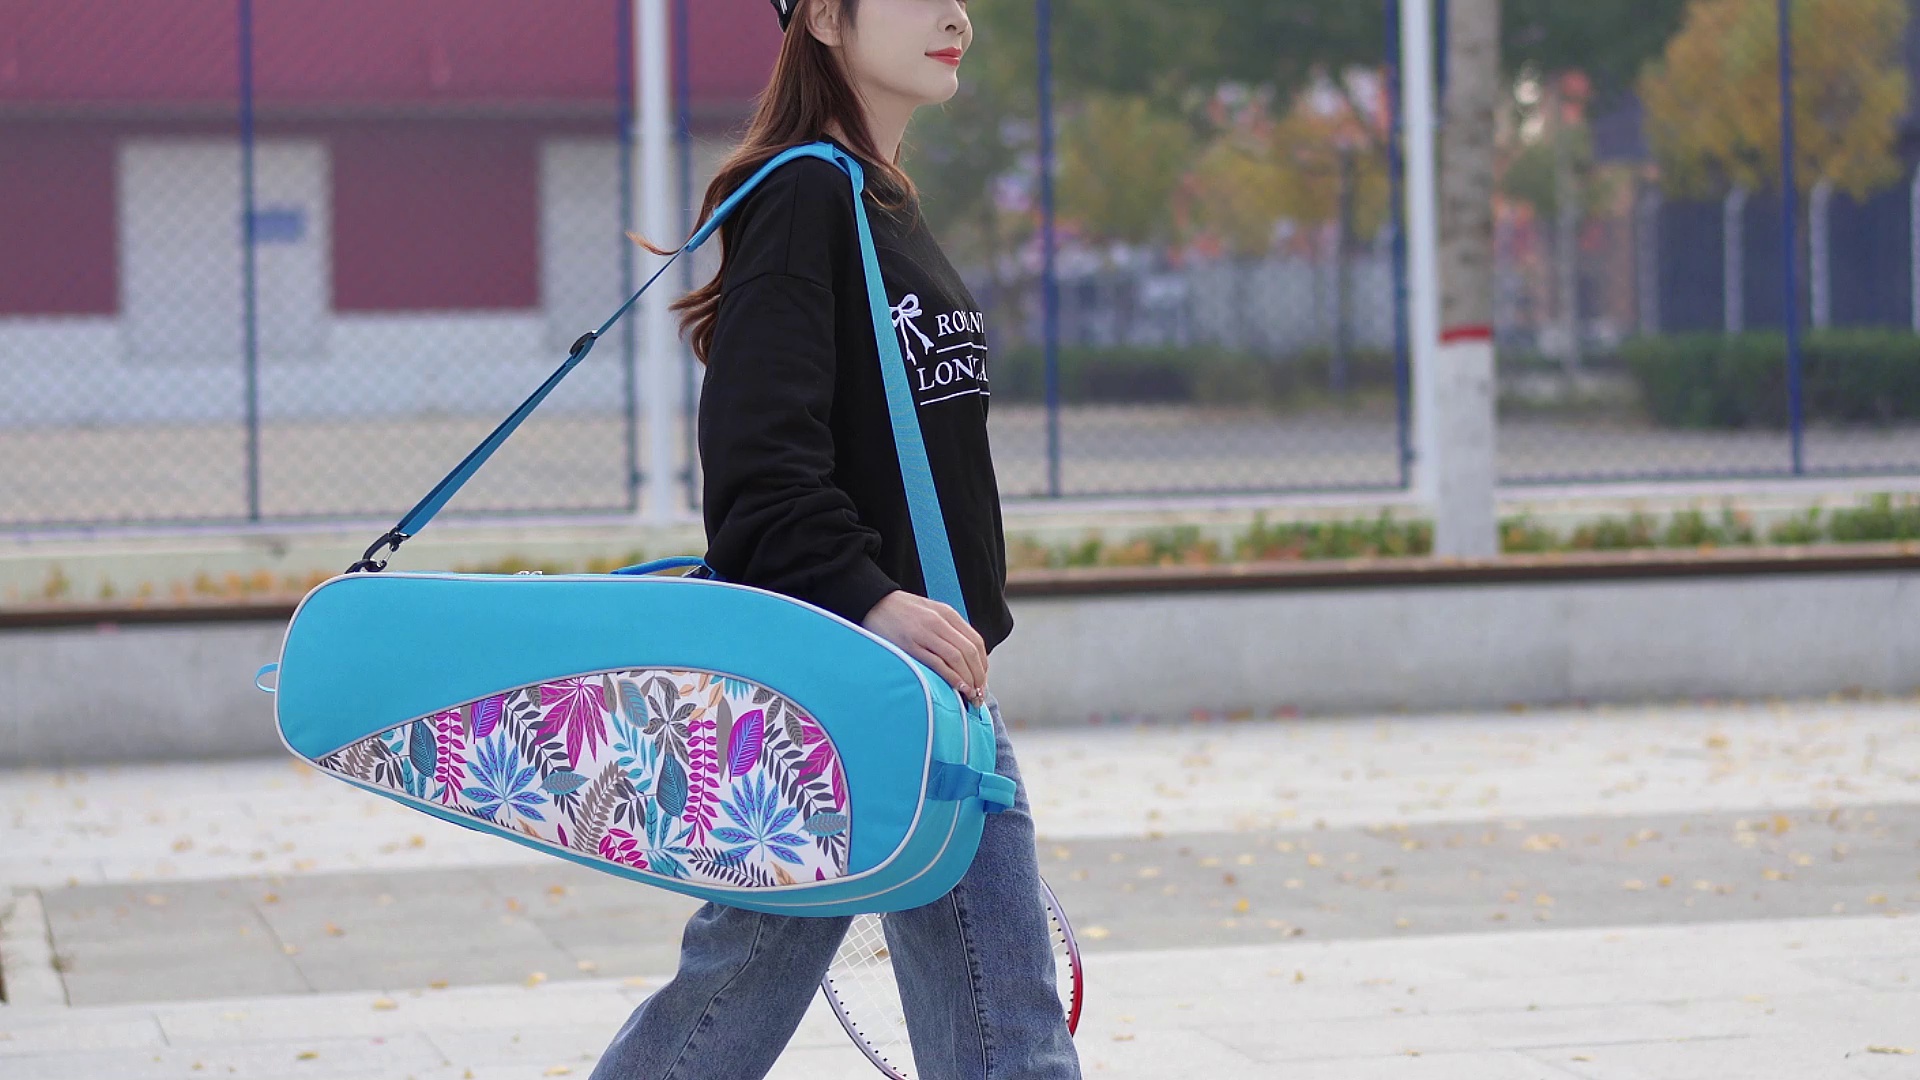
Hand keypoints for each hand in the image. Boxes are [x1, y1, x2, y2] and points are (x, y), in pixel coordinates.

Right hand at [861, 590, 987, 705]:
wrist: (873, 602)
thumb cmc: (901, 611)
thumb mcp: (930, 612)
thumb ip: (948, 629)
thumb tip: (965, 657)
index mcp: (947, 613)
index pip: (976, 641)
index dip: (983, 664)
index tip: (982, 680)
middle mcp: (939, 622)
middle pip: (970, 652)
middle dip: (978, 676)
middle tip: (979, 694)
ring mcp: (924, 633)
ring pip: (957, 658)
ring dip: (968, 679)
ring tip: (970, 696)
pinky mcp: (910, 645)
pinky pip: (937, 663)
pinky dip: (951, 677)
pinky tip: (957, 688)